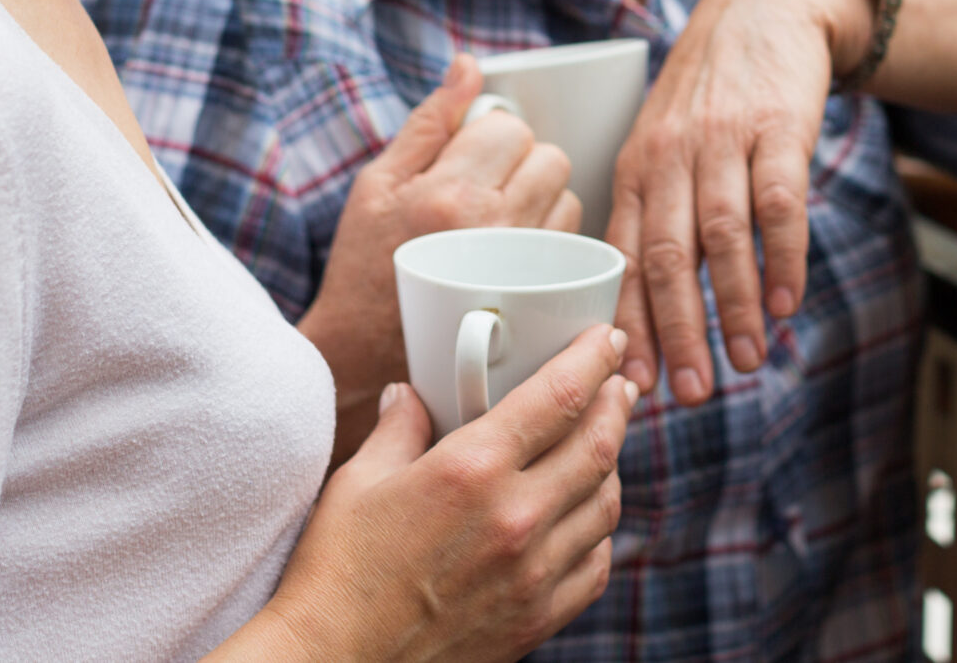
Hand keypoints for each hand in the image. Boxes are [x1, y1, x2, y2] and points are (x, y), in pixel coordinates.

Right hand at [223, 324, 636, 662]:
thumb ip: (399, 427)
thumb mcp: (359, 481)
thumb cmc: (337, 571)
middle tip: (619, 382)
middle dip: (617, 403)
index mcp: (473, 469)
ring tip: (603, 444)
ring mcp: (534, 573)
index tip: (607, 337)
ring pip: (606, 504)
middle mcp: (516, 518)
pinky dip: (601, 532)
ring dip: (612, 465)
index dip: (595, 357)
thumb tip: (412, 393)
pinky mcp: (537, 619)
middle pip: (599, 444)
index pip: (561, 395)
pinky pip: (597, 565)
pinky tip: (587, 517)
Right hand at [299, 55, 578, 444]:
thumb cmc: (364, 265)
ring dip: (544, 200)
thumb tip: (471, 66)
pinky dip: (555, 239)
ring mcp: (521, 268)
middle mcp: (490, 229)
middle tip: (488, 189)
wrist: (361, 357)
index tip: (471, 159)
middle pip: (551, 158)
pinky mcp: (539, 300)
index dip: (494, 136)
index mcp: (447, 193)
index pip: (511, 128)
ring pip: (569, 199)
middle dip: (525, 163)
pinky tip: (519, 254)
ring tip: (500, 226)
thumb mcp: (377, 183)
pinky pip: (575, 244)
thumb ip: (430, 120)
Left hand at [603, 0, 871, 403]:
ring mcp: (725, 139)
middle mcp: (671, 154)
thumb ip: (655, 212)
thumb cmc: (710, 97)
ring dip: (733, 304)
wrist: (764, 9)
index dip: (628, 322)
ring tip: (748, 360)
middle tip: (690, 392)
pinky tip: (787, 301)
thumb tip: (645, 310)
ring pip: (720, 234)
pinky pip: (779, 202)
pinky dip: (782, 256)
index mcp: (635, 167)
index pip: (622, 256)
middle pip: (665, 254)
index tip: (635, 382)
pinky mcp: (779, 126)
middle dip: (676, 330)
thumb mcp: (663, 143)